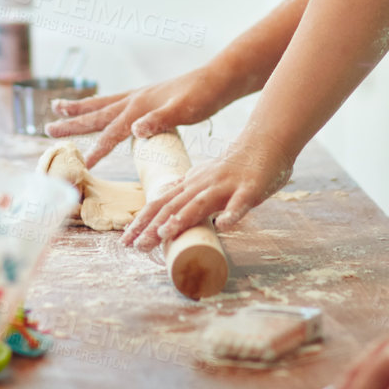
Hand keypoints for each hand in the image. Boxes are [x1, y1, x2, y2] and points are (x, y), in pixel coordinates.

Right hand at [46, 66, 236, 165]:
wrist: (219, 79)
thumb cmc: (204, 96)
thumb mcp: (185, 110)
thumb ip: (160, 120)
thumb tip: (134, 131)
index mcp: (140, 106)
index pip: (112, 132)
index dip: (98, 149)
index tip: (82, 164)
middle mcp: (135, 99)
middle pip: (97, 113)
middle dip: (73, 122)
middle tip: (48, 127)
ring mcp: (140, 96)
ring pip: (102, 104)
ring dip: (81, 108)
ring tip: (59, 106)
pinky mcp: (148, 97)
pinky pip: (116, 103)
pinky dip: (102, 106)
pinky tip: (102, 110)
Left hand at [120, 131, 292, 250]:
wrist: (264, 142)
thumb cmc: (234, 166)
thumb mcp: (204, 179)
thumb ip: (187, 193)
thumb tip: (167, 209)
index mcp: (190, 184)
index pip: (160, 204)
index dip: (142, 222)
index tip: (125, 240)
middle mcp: (202, 184)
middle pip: (173, 206)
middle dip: (152, 227)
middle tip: (134, 246)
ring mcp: (225, 186)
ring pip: (200, 203)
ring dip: (181, 219)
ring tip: (164, 234)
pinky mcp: (249, 189)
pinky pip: (239, 203)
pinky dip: (231, 214)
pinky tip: (223, 225)